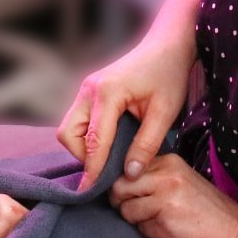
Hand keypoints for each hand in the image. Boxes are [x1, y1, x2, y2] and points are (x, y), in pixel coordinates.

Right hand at [57, 32, 195, 185]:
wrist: (167, 45)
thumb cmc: (169, 75)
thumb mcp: (165, 112)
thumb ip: (146, 145)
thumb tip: (130, 174)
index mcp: (107, 93)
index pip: (94, 141)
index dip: (93, 169)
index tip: (92, 192)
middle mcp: (89, 90)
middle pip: (68, 135)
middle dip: (84, 157)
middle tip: (109, 169)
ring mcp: (86, 88)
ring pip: (69, 128)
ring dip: (84, 147)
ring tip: (112, 157)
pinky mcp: (89, 91)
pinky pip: (78, 120)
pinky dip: (88, 136)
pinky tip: (111, 143)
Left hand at [111, 154, 237, 237]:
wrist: (234, 236)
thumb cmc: (207, 213)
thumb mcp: (181, 184)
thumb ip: (154, 179)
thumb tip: (117, 186)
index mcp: (169, 162)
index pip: (127, 169)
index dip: (125, 187)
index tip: (135, 197)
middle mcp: (165, 175)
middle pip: (120, 187)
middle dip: (124, 204)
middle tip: (142, 214)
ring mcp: (164, 197)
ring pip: (127, 210)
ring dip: (139, 222)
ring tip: (163, 223)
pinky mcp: (164, 220)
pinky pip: (141, 229)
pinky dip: (151, 234)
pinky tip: (171, 232)